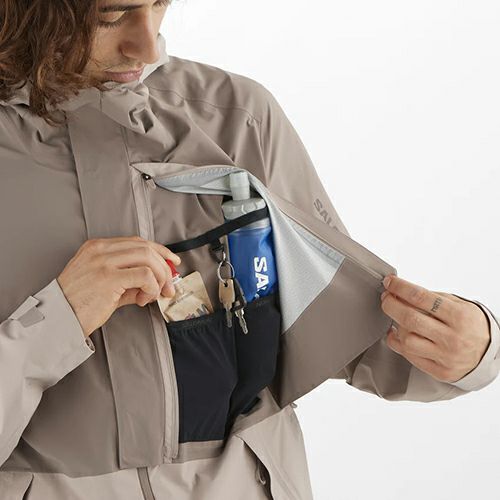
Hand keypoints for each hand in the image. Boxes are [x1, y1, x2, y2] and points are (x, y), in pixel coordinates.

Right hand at [57, 236, 181, 337]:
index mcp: (97, 247)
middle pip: (146, 248)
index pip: (137, 242)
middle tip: (168, 287)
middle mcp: (100, 250)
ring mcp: (103, 262)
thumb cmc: (79, 304)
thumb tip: (157, 281)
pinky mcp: (108, 278)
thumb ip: (130, 278)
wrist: (57, 320)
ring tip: (153, 295)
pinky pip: (145, 275)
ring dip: (159, 278)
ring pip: (148, 258)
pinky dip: (151, 287)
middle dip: (164, 267)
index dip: (160, 251)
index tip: (172, 262)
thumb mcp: (105, 284)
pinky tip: (142, 299)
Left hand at [380, 274, 490, 382]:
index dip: (400, 288)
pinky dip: (398, 343)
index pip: (421, 297)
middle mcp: (453, 338)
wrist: (489, 352)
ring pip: (407, 340)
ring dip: (395, 326)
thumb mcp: (458, 304)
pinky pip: (410, 357)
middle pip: (410, 319)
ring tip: (396, 319)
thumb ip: (431, 299)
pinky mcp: (440, 371)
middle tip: (386, 298)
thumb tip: (400, 291)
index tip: (389, 282)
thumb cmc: (469, 324)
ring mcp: (446, 357)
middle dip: (391, 305)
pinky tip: (397, 334)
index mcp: (459, 316)